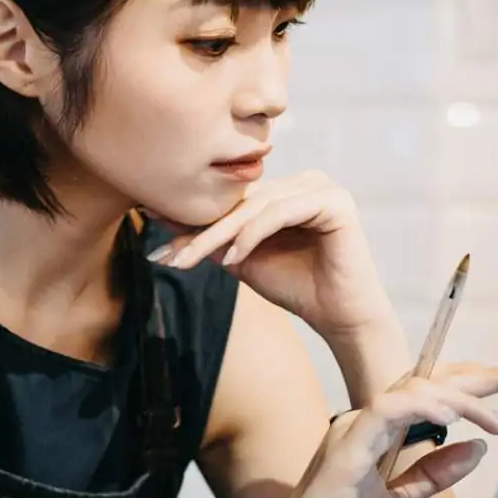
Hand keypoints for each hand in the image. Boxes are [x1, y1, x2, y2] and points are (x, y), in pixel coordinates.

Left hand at [149, 171, 391, 339]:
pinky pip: (281, 212)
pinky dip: (253, 235)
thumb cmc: (295, 286)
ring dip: (219, 235)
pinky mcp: (334, 201)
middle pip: (241, 204)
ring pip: (256, 208)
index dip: (195, 224)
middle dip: (200, 232)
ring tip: (189, 259)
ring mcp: (321, 187)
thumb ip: (211, 238)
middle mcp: (304, 181)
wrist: (338, 316)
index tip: (159, 246)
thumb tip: (161, 219)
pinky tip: (232, 257)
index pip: (233, 203)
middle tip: (167, 256)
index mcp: (285, 189)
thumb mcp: (241, 259)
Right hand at [258, 363, 497, 497]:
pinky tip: (455, 418)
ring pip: (413, 390)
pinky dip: (426, 407)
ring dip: (462, 398)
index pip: (425, 397)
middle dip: (480, 378)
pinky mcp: (347, 444)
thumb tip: (478, 450)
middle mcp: (362, 421)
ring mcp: (352, 429)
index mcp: (371, 432)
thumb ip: (433, 474)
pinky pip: (391, 409)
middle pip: (425, 383)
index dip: (468, 391)